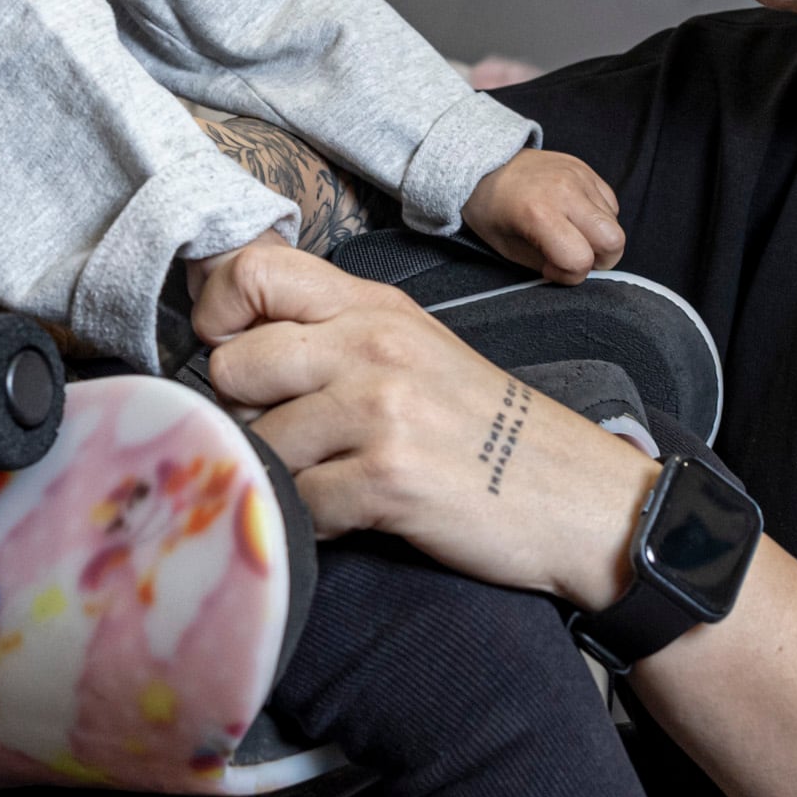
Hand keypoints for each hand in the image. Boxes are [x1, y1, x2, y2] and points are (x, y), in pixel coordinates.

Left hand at [194, 243, 656, 604]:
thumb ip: (335, 333)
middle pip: (233, 365)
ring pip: (259, 441)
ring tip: (334, 480)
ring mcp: (381, 409)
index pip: (252, 273)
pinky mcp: (387, 478)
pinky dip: (316, 522)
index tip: (238, 362)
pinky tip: (356, 515)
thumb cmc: (487, 430)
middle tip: (290, 437)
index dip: (218, 320)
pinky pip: (298, 503)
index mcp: (376, 306)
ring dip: (284, 475)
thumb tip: (231, 353)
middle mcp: (373, 345)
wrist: (578, 496)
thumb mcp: (417, 349)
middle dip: (245, 414)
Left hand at [460, 148, 625, 282]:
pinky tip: (575, 216)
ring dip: (599, 238)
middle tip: (575, 257)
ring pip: (615, 224)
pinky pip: (611, 205)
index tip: (551, 268)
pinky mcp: (587, 170)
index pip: (580, 260)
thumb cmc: (491, 210)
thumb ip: (544, 264)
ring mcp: (580, 177)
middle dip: (600, 260)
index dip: (569, 275)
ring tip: (571, 233)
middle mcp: (565, 192)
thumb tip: (573, 271)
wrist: (484, 164)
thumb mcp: (508, 248)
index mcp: (539, 214)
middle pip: (614, 241)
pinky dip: (599, 218)